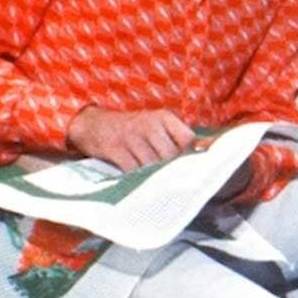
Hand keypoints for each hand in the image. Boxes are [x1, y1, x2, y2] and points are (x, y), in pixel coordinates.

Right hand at [66, 106, 194, 171]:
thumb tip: (203, 153)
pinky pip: (132, 169)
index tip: (187, 166)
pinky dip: (136, 177)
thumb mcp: (156, 125)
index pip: (188, 139)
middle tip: (169, 178)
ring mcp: (131, 136)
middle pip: (170, 155)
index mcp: (164, 117)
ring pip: (152, 164)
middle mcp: (149, 124)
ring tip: (154, 180)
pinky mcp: (115, 148)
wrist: (94, 124)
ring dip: (154, 175)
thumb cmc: (133, 129)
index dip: (189, 156)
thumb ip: (177, 138)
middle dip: (171, 169)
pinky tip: (138, 179)